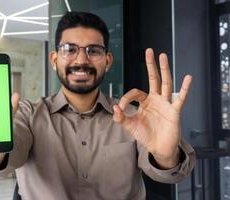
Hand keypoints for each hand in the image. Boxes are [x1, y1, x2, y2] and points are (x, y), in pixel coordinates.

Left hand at [113, 48, 191, 168]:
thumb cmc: (145, 135)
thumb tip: (114, 107)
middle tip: (149, 51)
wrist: (158, 148)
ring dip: (164, 70)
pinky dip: (184, 89)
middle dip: (151, 65)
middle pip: (154, 79)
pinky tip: (188, 77)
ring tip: (163, 56)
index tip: (121, 107)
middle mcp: (156, 100)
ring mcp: (166, 104)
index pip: (135, 93)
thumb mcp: (130, 126)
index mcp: (145, 102)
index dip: (126, 98)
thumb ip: (120, 117)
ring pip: (165, 84)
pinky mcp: (174, 112)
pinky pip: (180, 98)